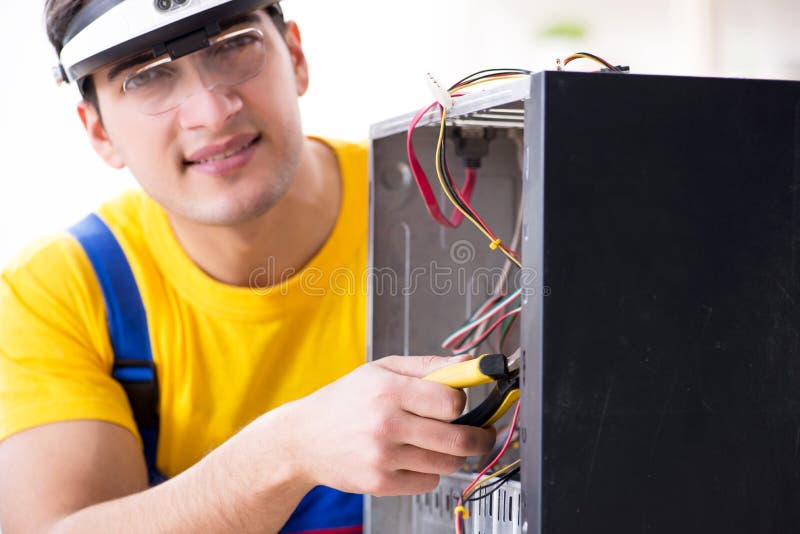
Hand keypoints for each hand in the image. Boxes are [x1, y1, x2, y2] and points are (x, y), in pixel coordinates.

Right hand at [284, 355, 495, 495]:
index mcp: (389, 390)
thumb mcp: (381, 369)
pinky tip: (413, 458)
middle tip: (480, 433)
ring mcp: (383, 457)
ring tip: (438, 442)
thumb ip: (427, 365)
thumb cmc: (345, 401)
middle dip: (479, 436)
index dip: (462, 402)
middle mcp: (386, 423)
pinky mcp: (380, 483)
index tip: (458, 403)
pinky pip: (429, 482)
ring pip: (448, 463)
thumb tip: (468, 363)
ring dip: (452, 454)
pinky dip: (429, 472)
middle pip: (459, 439)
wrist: (303, 439)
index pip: (452, 402)